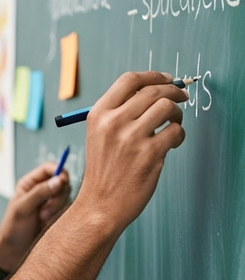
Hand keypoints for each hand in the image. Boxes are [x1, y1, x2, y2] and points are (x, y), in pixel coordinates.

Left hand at [0, 160, 71, 271]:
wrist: (13, 253)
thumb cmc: (13, 228)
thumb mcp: (23, 208)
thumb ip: (40, 192)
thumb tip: (60, 179)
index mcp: (31, 183)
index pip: (50, 168)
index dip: (59, 171)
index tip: (62, 180)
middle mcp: (43, 191)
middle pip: (63, 182)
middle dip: (58, 195)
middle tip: (44, 210)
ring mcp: (52, 204)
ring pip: (67, 197)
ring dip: (57, 208)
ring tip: (43, 219)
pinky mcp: (59, 217)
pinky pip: (69, 211)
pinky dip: (61, 217)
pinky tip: (48, 225)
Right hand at [76, 70, 186, 230]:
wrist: (100, 203)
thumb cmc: (103, 171)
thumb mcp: (98, 135)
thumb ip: (119, 113)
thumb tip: (152, 92)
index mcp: (99, 115)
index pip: (129, 80)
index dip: (152, 76)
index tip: (166, 79)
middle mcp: (113, 123)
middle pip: (152, 91)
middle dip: (173, 91)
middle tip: (181, 97)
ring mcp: (131, 138)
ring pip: (167, 107)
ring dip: (177, 113)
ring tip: (173, 123)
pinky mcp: (149, 154)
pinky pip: (175, 132)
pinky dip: (179, 135)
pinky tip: (172, 143)